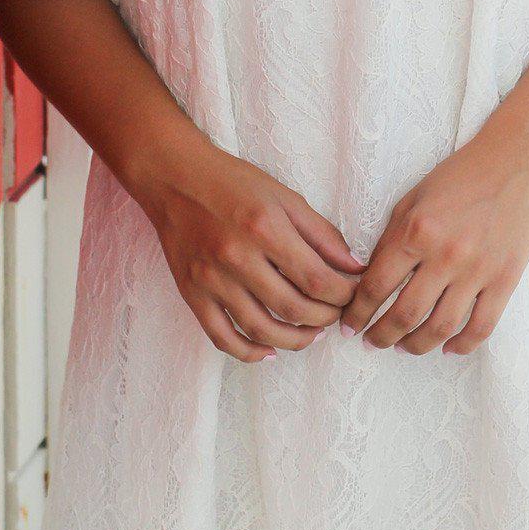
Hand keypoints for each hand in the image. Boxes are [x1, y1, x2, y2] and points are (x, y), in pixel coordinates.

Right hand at [135, 139, 365, 362]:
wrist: (173, 177)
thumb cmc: (233, 182)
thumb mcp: (284, 197)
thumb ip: (322, 234)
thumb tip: (354, 268)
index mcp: (265, 228)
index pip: (317, 279)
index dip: (343, 295)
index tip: (352, 295)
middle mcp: (237, 257)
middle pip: (293, 308)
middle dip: (324, 319)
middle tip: (335, 315)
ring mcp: (211, 279)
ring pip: (261, 329)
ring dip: (294, 340)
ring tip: (310, 335)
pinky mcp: (191, 293)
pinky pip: (222, 336)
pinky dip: (248, 352)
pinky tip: (268, 350)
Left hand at [339, 137, 528, 354]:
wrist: (514, 165)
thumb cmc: (458, 178)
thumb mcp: (412, 200)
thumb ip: (391, 240)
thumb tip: (371, 281)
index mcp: (416, 231)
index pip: (376, 286)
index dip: (358, 313)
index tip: (349, 326)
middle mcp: (445, 255)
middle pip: (405, 314)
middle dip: (381, 335)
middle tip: (373, 342)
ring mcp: (477, 270)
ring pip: (440, 327)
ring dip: (416, 345)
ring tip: (405, 347)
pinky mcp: (505, 279)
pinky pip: (482, 326)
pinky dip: (462, 345)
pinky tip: (448, 348)